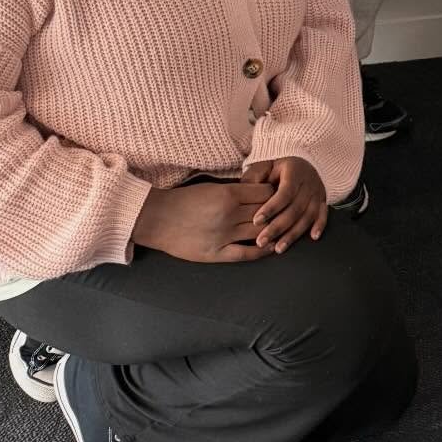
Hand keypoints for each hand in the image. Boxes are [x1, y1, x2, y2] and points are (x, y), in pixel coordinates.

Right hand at [132, 180, 275, 262]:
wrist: (156, 218)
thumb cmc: (183, 200)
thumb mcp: (211, 188)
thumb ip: (235, 191)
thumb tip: (259, 193)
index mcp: (228, 194)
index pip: (265, 192)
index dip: (275, 193)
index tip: (279, 195)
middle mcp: (229, 215)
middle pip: (266, 212)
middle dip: (277, 211)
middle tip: (286, 212)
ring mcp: (223, 235)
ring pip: (259, 232)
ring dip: (272, 230)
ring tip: (282, 229)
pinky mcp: (216, 253)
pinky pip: (246, 254)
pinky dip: (261, 251)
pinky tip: (270, 247)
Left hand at [241, 156, 327, 252]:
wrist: (301, 162)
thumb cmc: (277, 167)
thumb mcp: (265, 164)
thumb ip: (256, 177)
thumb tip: (246, 191)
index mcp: (294, 171)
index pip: (284, 193)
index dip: (271, 208)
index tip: (257, 220)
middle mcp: (308, 182)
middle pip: (295, 208)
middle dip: (277, 227)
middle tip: (261, 241)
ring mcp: (317, 193)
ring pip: (308, 216)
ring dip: (294, 234)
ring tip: (278, 248)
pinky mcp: (322, 201)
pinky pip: (323, 215)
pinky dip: (320, 226)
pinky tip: (313, 237)